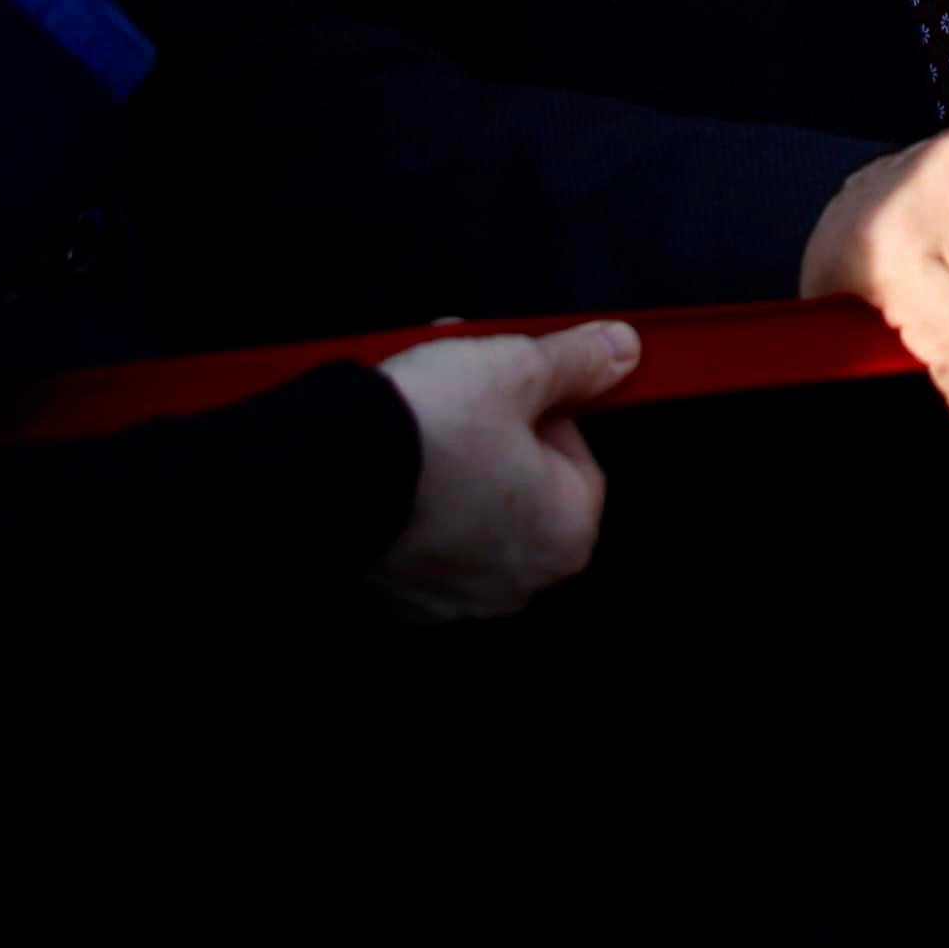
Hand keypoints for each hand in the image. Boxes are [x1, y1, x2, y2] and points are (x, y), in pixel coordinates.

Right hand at [371, 321, 637, 618]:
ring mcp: (451, 597)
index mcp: (567, 536)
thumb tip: (624, 350)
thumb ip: (578, 361)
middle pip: (523, 485)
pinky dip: (411, 497)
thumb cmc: (434, 426)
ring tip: (416, 407)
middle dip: (495, 429)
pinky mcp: (395, 594)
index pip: (576, 458)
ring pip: (468, 508)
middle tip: (459, 383)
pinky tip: (387, 455)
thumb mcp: (516, 369)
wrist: (324, 472)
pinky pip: (420, 534)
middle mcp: (518, 583)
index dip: (542, 408)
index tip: (506, 381)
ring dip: (451, 458)